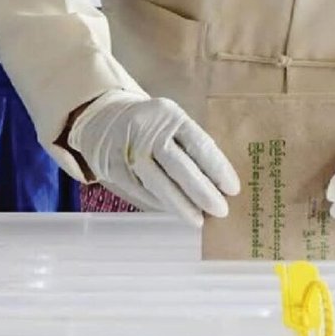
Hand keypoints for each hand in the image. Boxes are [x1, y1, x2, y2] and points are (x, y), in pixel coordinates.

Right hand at [66, 92, 239, 227]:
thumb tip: (217, 181)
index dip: (218, 169)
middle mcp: (149, 131)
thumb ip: (189, 144)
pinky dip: (161, 204)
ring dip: (182, 205)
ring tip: (199, 220)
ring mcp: (130, 151)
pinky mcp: (114, 168)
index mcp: (170, 115)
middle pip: (180, 167)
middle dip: (203, 192)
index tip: (233, 189)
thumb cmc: (149, 123)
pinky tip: (175, 212)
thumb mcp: (170, 121)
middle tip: (221, 210)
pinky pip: (142, 191)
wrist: (102, 117)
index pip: (199, 144)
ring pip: (160, 184)